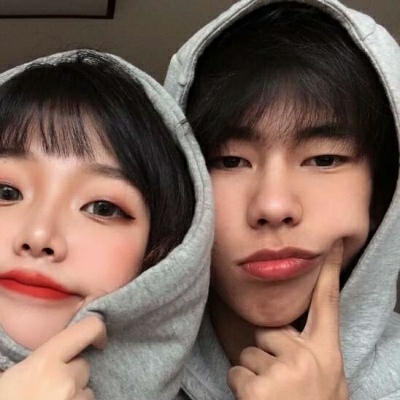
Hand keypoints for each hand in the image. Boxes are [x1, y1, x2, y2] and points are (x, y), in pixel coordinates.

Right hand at [0, 316, 106, 399]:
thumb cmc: (5, 398)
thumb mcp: (18, 374)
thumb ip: (46, 358)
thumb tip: (71, 350)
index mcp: (44, 362)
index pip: (88, 329)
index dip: (98, 331)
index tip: (98, 341)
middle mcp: (64, 380)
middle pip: (85, 367)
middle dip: (72, 375)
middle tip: (48, 389)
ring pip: (86, 392)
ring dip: (74, 397)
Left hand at [228, 240, 348, 399]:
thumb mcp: (327, 380)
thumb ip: (312, 353)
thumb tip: (291, 334)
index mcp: (327, 354)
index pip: (328, 303)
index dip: (328, 271)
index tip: (328, 244)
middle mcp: (307, 357)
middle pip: (268, 331)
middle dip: (268, 353)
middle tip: (282, 384)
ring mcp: (283, 372)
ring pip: (249, 353)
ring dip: (255, 374)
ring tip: (272, 396)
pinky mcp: (257, 387)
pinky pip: (236, 371)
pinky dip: (241, 387)